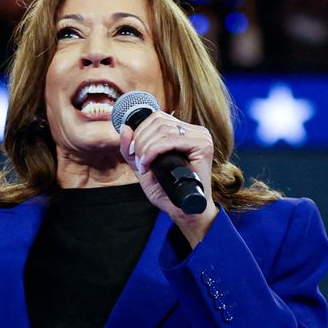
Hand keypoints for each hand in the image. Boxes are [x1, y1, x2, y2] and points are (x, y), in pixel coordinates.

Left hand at [119, 112, 218, 245]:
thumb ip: (131, 149)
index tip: (132, 152)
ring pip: (162, 129)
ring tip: (144, 166)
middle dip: (140, 141)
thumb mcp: (143, 166)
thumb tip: (124, 127)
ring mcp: (201, 137)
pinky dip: (153, 152)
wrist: (183, 210)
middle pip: (158, 121)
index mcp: (184, 131)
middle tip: (138, 162)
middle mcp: (195, 131)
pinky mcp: (203, 146)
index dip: (139, 131)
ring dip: (145, 148)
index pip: (157, 117)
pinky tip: (148, 165)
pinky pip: (170, 140)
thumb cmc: (167, 190)